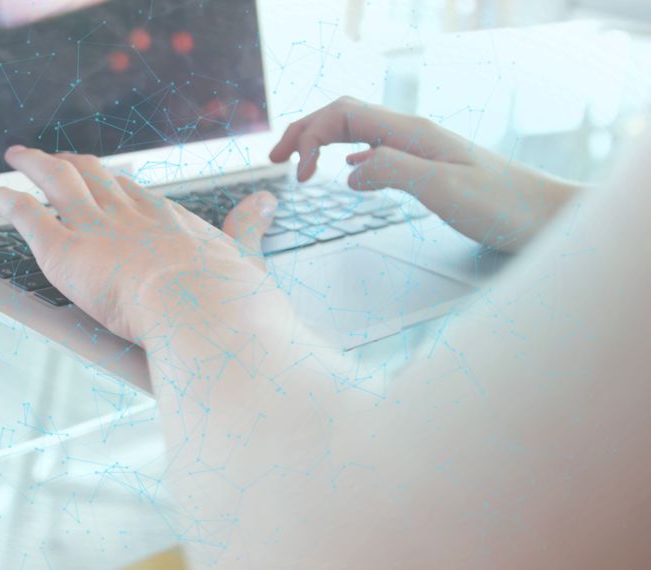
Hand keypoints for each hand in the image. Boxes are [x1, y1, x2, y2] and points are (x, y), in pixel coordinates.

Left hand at [0, 145, 283, 344]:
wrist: (204, 311)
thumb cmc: (228, 298)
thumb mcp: (246, 255)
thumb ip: (250, 227)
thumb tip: (267, 201)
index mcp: (168, 219)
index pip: (134, 193)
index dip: (115, 184)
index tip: (107, 178)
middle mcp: (130, 214)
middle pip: (94, 177)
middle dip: (73, 166)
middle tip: (58, 161)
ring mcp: (95, 227)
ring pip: (56, 182)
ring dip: (33, 166)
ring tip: (18, 157)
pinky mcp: (64, 249)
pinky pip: (24, 213)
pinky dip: (3, 200)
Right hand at [270, 96, 579, 251]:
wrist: (545, 217)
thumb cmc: (502, 206)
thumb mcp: (443, 190)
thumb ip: (392, 171)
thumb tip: (346, 171)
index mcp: (410, 133)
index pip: (342, 115)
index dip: (309, 136)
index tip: (296, 175)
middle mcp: (412, 134)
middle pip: (344, 115)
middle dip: (304, 131)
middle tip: (274, 160)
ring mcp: (419, 149)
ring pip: (357, 131)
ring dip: (322, 141)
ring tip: (297, 163)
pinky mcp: (427, 167)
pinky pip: (375, 149)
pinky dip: (346, 154)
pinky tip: (345, 169)